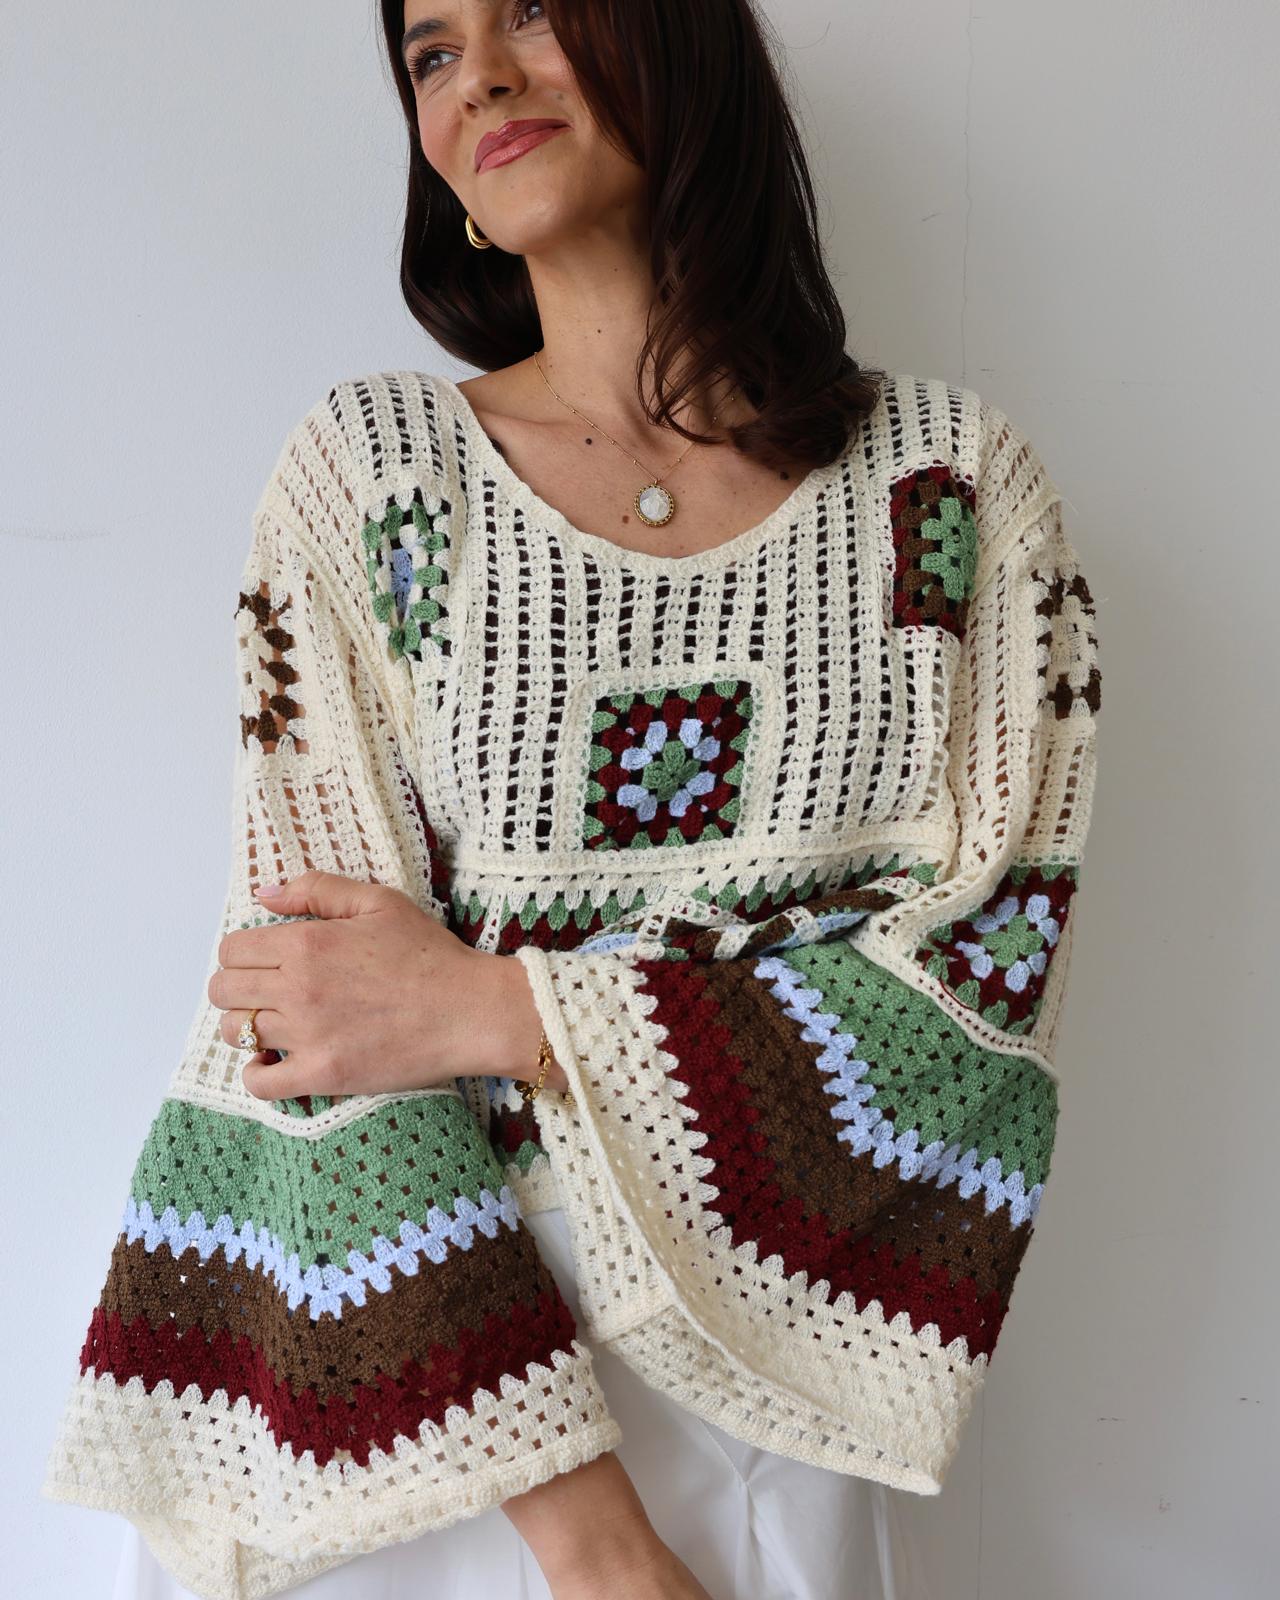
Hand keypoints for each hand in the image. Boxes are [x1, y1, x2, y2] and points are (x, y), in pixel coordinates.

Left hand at [208, 869, 507, 1101]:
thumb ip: (317, 890)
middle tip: (264, 992)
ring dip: (246, 1027)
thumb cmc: (429, 954)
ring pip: (236, 1033)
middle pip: (223, 991)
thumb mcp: (378, 902)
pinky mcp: (324, 1074)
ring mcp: (308, 1035)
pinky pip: (260, 1083)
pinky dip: (256, 1073)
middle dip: (236, 989)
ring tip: (273, 1024)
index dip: (241, 954)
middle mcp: (298, 989)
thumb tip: (262, 894)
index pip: (231, 950)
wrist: (469, 1011)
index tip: (262, 961)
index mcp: (307, 943)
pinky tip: (272, 1062)